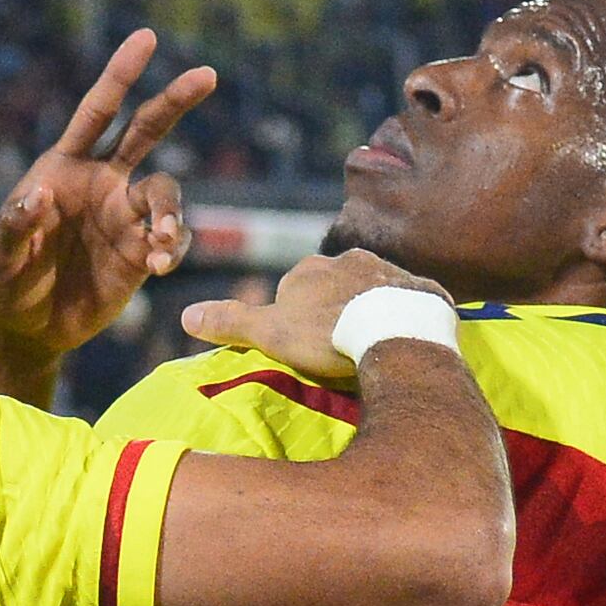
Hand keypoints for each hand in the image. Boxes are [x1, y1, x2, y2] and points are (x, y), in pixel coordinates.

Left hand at [0, 29, 211, 395]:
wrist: (26, 327)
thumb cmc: (4, 281)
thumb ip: (13, 226)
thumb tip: (37, 196)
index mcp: (65, 167)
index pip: (97, 112)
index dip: (120, 75)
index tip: (146, 38)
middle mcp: (102, 182)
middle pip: (146, 130)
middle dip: (175, 100)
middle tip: (207, 74)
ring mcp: (125, 216)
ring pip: (165, 192)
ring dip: (169, 211)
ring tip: (158, 240)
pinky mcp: (141, 253)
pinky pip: (172, 239)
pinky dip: (174, 246)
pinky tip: (160, 264)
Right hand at [178, 248, 439, 384]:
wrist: (394, 331)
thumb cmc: (326, 333)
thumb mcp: (270, 333)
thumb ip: (231, 322)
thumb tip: (186, 314)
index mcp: (308, 269)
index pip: (293, 290)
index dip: (295, 319)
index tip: (304, 346)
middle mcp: (347, 258)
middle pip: (333, 286)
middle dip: (333, 309)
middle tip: (337, 346)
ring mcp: (386, 269)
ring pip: (370, 289)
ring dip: (368, 310)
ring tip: (370, 343)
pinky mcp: (419, 286)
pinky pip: (406, 299)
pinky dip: (401, 314)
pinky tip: (401, 337)